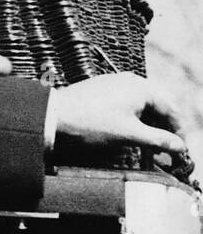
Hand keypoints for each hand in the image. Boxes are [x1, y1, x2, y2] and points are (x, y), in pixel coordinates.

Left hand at [55, 73, 185, 155]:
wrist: (53, 116)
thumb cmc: (90, 123)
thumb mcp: (129, 135)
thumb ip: (158, 140)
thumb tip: (180, 147)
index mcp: (142, 87)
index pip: (172, 110)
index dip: (178, 132)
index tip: (180, 150)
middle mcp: (131, 81)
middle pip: (158, 107)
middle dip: (163, 130)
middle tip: (166, 152)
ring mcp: (116, 84)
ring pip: (142, 107)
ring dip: (148, 126)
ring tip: (149, 147)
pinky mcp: (103, 90)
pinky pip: (126, 104)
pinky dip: (134, 120)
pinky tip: (131, 134)